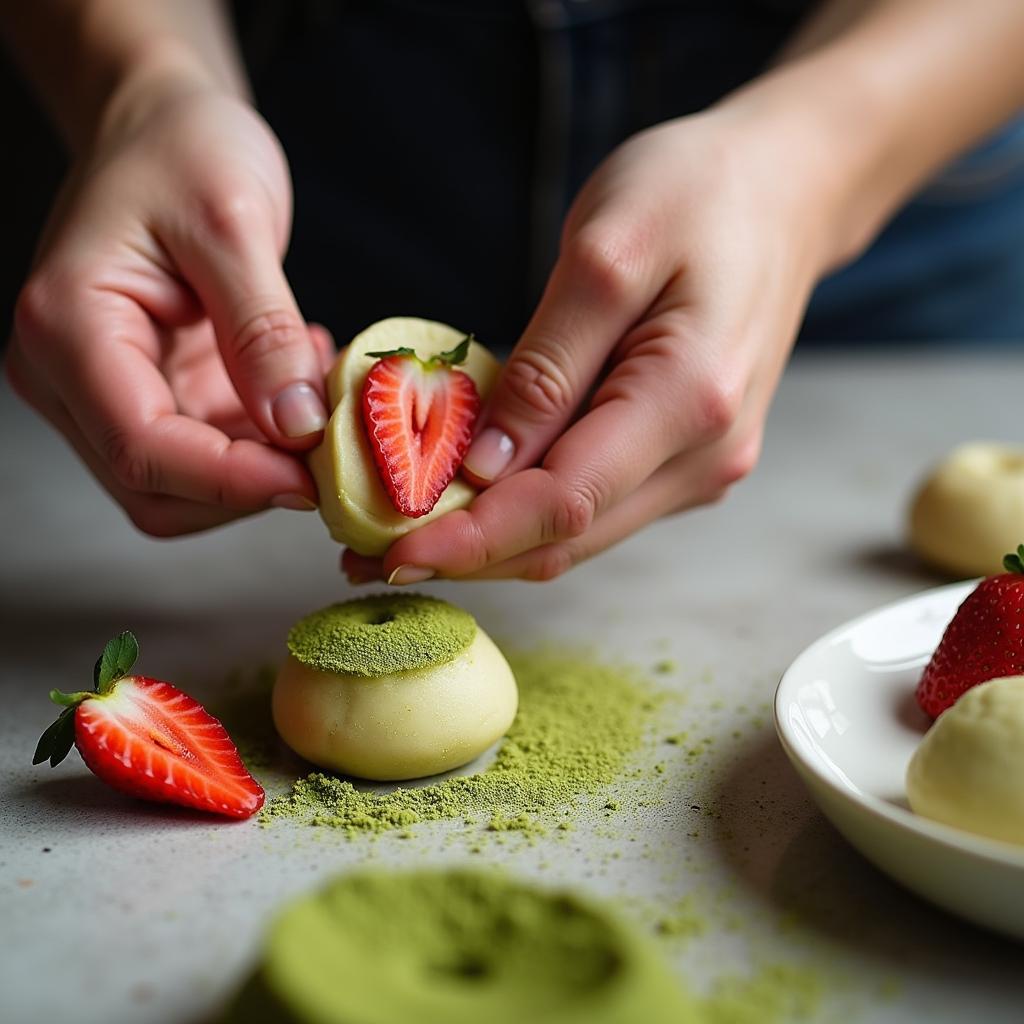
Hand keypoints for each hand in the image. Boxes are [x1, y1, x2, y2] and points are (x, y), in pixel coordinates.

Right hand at [6, 86, 331, 535]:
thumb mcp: (234, 225)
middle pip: (154, 488)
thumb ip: (263, 331)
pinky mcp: (146, 392)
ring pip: (180, 487)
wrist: (162, 125)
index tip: (313, 478)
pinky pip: (205, 452)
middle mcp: (66, 373)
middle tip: (328, 448)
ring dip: (259, 468)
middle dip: (247, 485)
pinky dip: (260, 443)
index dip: (231, 479)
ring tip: (314, 399)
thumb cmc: (183, 150)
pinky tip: (295, 387)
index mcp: (69, 326)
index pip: (141, 447)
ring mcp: (101, 390)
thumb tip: (299, 425)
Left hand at [344, 104, 837, 582]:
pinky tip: (473, 493)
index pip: (564, 504)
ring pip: (579, 535)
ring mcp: (700, 467)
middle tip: (368, 549)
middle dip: (466, 554)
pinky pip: (596, 505)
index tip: (387, 550)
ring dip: (491, 541)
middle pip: (567, 540)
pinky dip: (527, 510)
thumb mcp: (607, 251)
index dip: (471, 539)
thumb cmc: (697, 193)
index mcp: (688, 402)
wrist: (785, 190)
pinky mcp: (685, 461)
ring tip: (403, 527)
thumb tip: (484, 466)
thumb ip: (547, 365)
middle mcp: (703, 458)